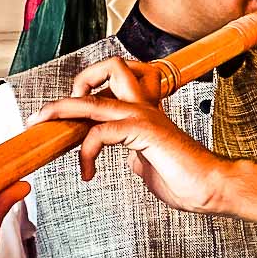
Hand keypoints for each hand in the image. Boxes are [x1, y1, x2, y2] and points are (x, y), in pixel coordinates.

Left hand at [29, 56, 229, 213]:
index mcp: (145, 111)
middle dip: (73, 83)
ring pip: (93, 99)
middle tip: (46, 112)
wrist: (212, 188)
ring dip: (61, 109)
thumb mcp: (149, 164)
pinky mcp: (144, 132)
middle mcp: (144, 106)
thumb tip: (127, 159)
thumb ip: (135, 154)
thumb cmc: (186, 179)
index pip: (115, 80)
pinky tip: (87, 172)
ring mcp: (144, 116)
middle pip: (107, 69)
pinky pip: (100, 133)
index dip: (89, 87)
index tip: (70, 115)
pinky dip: (85, 153)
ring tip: (44, 125)